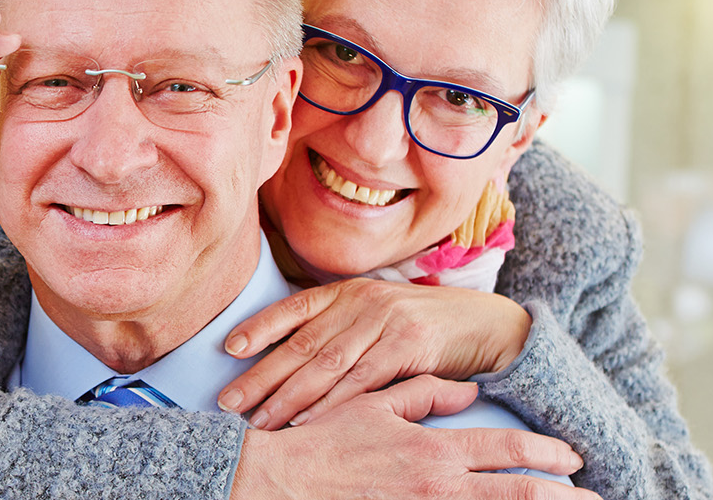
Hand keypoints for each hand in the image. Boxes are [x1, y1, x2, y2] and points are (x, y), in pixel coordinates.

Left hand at [217, 278, 530, 429]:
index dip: (259, 327)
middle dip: (260, 376)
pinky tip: (307, 420)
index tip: (228, 349)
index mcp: (346, 292)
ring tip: (259, 421)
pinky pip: (361, 380)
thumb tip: (285, 358)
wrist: (484, 325)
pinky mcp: (408, 346)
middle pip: (300, 344)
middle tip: (228, 402)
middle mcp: (360, 302)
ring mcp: (383, 322)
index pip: (292, 308)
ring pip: (325, 365)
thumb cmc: (420, 326)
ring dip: (288, 396)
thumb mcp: (374, 316)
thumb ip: (335, 329)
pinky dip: (332, 403)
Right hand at [230, 375, 595, 499]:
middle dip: (563, 498)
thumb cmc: (324, 441)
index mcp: (434, 450)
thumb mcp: (375, 405)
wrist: (280, 481)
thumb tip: (467, 393)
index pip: (507, 452)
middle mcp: (439, 487)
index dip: (547, 454)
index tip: (574, 458)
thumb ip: (426, 395)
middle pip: (518, 495)